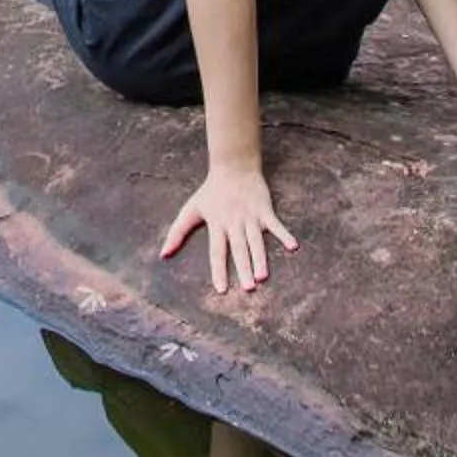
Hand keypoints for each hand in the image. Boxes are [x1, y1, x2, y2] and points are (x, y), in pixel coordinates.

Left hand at [159, 165, 296, 293]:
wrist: (233, 166)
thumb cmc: (210, 192)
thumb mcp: (190, 210)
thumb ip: (177, 233)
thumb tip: (163, 255)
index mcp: (216, 224)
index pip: (217, 251)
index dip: (219, 270)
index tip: (222, 289)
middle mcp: (234, 222)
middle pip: (239, 249)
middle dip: (244, 268)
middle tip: (249, 289)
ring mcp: (250, 216)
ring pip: (256, 240)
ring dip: (261, 258)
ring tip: (264, 277)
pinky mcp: (264, 210)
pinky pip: (275, 224)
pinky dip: (284, 235)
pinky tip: (293, 247)